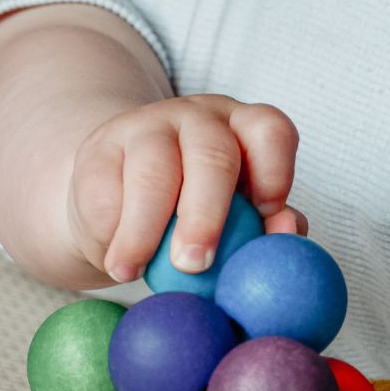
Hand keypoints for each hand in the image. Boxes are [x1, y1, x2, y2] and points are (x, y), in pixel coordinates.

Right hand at [66, 95, 301, 282]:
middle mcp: (200, 118)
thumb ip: (263, 227)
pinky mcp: (100, 147)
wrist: (119, 201)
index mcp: (244, 129)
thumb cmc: (192, 213)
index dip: (275, 170)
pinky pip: (106, 189)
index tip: (266, 215)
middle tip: (193, 265)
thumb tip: (289, 231)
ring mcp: (147, 126)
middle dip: (205, 214)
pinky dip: (110, 230)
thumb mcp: (233, 216)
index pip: (270, 130)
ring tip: (133, 272)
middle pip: (212, 153)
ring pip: (152, 171)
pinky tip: (114, 258)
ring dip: (144, 229)